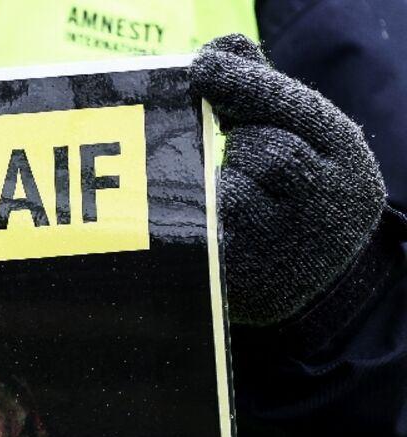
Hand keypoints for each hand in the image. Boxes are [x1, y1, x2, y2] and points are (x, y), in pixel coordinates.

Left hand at [191, 34, 385, 326]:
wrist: (320, 277)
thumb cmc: (302, 191)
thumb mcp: (306, 137)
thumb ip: (265, 93)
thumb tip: (224, 47)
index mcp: (343, 156)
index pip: (294, 111)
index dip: (245, 87)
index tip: (204, 67)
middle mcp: (326, 205)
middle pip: (261, 150)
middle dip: (240, 146)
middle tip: (242, 154)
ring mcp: (287, 249)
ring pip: (230, 194)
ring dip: (219, 187)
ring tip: (240, 198)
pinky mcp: (245, 283)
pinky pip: (206, 236)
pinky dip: (199, 222)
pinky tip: (206, 221)